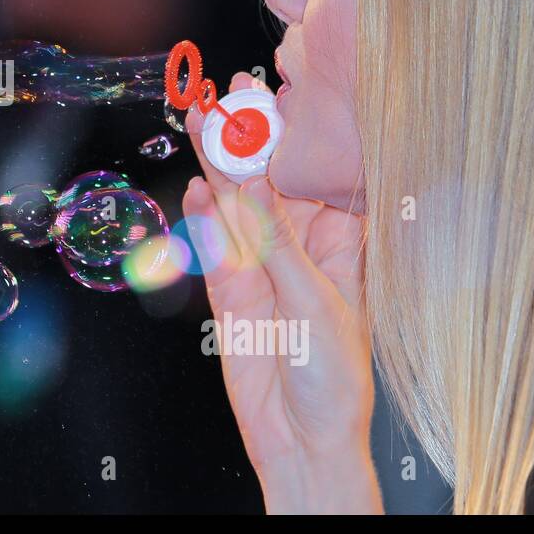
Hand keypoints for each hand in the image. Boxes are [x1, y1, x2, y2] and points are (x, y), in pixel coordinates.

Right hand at [181, 73, 380, 512]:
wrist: (300, 439)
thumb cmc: (334, 379)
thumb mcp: (314, 302)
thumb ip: (275, 242)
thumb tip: (252, 186)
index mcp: (337, 247)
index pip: (313, 179)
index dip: (294, 138)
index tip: (273, 96)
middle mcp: (298, 251)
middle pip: (267, 184)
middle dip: (247, 140)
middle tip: (223, 94)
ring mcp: (261, 270)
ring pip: (234, 208)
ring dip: (217, 168)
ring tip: (199, 123)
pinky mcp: (230, 294)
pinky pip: (214, 247)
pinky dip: (202, 217)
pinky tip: (196, 187)